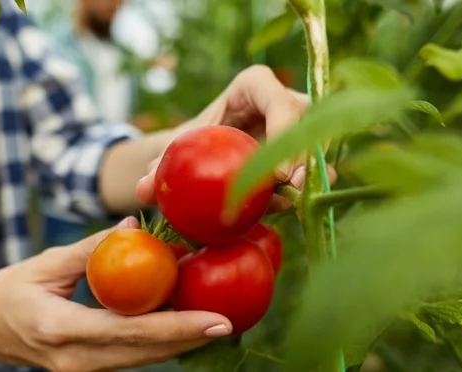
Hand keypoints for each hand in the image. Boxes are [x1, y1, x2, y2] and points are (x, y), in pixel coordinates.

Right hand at [0, 217, 232, 371]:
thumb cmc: (6, 291)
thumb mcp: (46, 264)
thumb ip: (92, 248)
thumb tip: (135, 228)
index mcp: (63, 329)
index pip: (133, 331)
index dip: (178, 327)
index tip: (217, 320)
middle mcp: (77, 360)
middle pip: (147, 353)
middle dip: (190, 339)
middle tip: (229, 321)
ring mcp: (82, 370)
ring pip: (143, 359)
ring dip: (178, 342)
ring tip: (213, 322)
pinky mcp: (87, 369)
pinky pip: (130, 357)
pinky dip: (157, 342)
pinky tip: (178, 324)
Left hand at [135, 65, 335, 210]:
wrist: (204, 153)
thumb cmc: (191, 141)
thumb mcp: (176, 149)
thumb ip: (160, 165)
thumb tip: (144, 189)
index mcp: (255, 85)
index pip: (280, 101)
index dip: (284, 131)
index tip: (275, 174)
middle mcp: (285, 99)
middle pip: (307, 124)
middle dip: (304, 158)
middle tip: (290, 190)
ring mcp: (301, 124)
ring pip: (317, 145)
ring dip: (310, 175)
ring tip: (292, 201)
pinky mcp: (306, 150)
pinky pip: (317, 166)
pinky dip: (307, 187)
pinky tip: (292, 206)